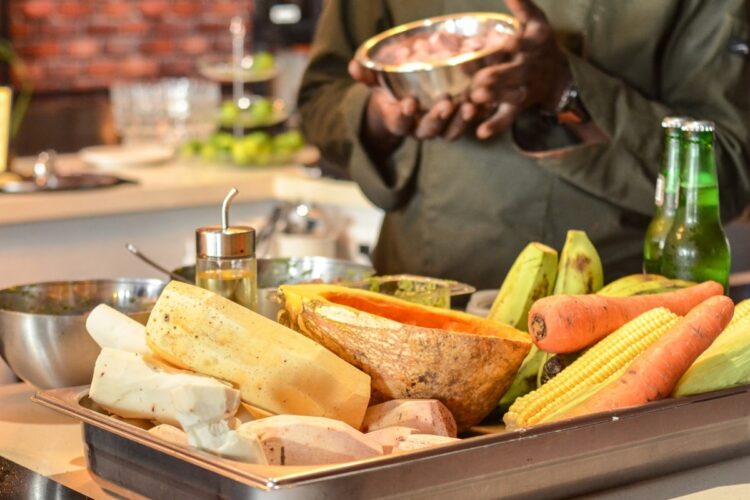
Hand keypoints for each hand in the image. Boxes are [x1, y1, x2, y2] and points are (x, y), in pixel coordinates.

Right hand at [349, 60, 478, 158]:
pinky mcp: (453, 126)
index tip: (408, 103)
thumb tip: (353, 65)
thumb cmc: (389, 92)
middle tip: (446, 103)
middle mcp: (418, 130)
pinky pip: (464, 127)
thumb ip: (367, 76)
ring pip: (449, 133)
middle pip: (427, 131)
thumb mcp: (376, 83)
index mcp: (398, 121)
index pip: (399, 123)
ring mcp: (437, 130)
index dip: (403, 115)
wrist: (403, 105)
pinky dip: (473, 119)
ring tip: (470, 106)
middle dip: (437, 119)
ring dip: (459, 122)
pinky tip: (483, 105)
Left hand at [470, 0, 571, 139]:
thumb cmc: (540, 46)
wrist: (558, 76)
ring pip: (509, 96)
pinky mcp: (517, 107)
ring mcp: (522, 90)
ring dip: (494, 98)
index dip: (511, 46)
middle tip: (480, 80)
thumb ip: (523, 7)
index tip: (501, 44)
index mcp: (530, 46)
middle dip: (497, 77)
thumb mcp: (536, 23)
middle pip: (513, 74)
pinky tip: (481, 132)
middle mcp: (527, 69)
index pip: (521, 45)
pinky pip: (507, 118)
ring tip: (476, 98)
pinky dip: (496, 126)